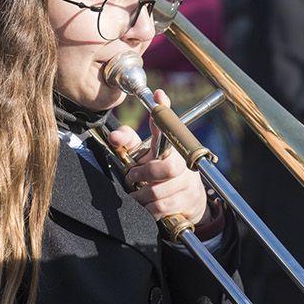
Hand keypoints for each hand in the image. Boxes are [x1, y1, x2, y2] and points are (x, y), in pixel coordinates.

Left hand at [108, 92, 208, 227]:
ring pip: (160, 191)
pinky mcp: (189, 200)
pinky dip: (149, 209)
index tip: (158, 94)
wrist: (188, 201)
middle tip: (132, 178)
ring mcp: (188, 181)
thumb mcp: (144, 157)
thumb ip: (128, 143)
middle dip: (145, 175)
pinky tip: (147, 206)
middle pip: (168, 167)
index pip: (166, 125)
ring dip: (142, 195)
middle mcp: (182, 162)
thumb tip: (114, 136)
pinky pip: (163, 207)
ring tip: (137, 195)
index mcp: (169, 147)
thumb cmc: (159, 174)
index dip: (163, 109)